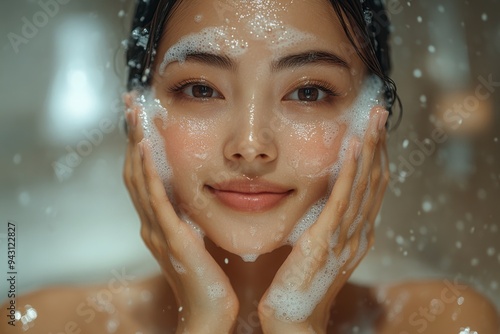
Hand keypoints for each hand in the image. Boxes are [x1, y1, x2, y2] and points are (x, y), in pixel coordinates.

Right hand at [122, 94, 238, 333]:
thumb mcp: (194, 238)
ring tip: (135, 114)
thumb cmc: (206, 277)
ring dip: (135, 143)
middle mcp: (150, 222)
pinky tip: (144, 148)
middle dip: (132, 135)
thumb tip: (190, 197)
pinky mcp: (171, 237)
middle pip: (133, 171)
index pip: (142, 176)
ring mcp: (157, 229)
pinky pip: (155, 199)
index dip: (138, 145)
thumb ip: (187, 217)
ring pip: (138, 179)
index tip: (140, 117)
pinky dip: (146, 172)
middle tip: (131, 103)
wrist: (208, 311)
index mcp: (157, 222)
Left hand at [258, 107, 389, 332]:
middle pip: (376, 180)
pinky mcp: (325, 238)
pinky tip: (352, 146)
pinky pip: (341, 198)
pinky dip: (349, 169)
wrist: (294, 318)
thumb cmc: (302, 285)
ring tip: (373, 118)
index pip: (373, 188)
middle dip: (380, 144)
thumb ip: (328, 227)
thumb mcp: (321, 250)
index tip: (375, 131)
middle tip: (380, 113)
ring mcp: (346, 236)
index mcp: (358, 235)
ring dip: (370, 148)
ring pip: (365, 183)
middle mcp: (360, 233)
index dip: (376, 157)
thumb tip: (325, 205)